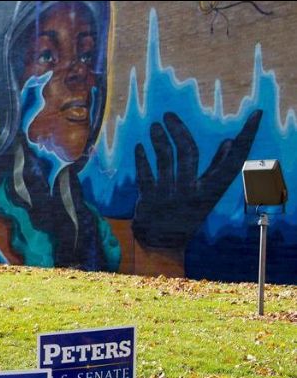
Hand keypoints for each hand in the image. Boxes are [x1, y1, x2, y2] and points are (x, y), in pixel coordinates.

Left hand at [132, 110, 261, 248]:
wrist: (162, 244)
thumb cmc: (187, 213)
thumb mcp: (207, 194)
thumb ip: (218, 169)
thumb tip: (228, 142)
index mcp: (212, 190)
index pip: (234, 161)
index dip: (246, 138)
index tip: (256, 115)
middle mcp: (192, 192)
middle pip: (188, 153)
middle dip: (179, 130)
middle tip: (168, 115)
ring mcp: (169, 195)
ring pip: (165, 160)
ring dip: (159, 140)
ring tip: (154, 126)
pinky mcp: (148, 199)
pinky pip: (144, 174)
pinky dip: (141, 158)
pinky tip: (139, 146)